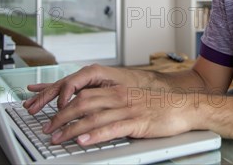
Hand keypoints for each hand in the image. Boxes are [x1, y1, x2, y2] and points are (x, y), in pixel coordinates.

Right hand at [23, 64, 132, 113]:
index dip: (64, 96)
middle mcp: (85, 74)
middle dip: (45, 97)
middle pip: (60, 85)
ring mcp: (82, 79)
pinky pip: (61, 87)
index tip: (60, 110)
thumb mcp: (119, 91)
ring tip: (28, 104)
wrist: (140, 83)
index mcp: (94, 72)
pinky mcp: (81, 85)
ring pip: (58, 87)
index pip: (72, 83)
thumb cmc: (132, 85)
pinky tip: (34, 89)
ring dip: (42, 95)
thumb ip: (100, 97)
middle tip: (32, 109)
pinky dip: (47, 89)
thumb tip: (83, 105)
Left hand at [39, 85, 195, 145]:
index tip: (51, 114)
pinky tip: (83, 141)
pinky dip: (95, 135)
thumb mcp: (133, 101)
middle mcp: (120, 97)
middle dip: (61, 117)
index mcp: (118, 91)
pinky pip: (112, 129)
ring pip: (93, 116)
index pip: (84, 94)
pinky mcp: (138, 123)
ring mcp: (129, 110)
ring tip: (57, 137)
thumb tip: (94, 114)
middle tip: (47, 128)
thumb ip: (114, 106)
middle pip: (83, 103)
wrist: (185, 107)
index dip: (64, 103)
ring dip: (72, 128)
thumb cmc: (161, 107)